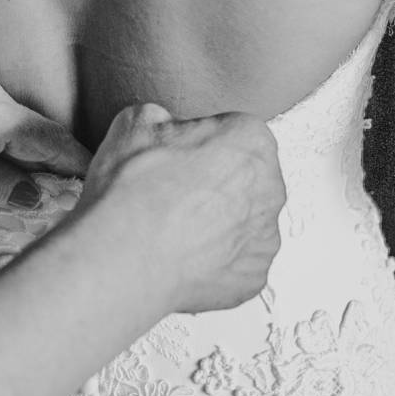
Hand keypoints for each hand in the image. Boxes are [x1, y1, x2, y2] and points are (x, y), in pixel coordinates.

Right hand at [76, 103, 284, 314]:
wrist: (123, 255)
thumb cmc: (132, 191)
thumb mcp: (135, 124)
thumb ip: (164, 118)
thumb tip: (163, 126)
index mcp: (252, 140)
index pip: (234, 136)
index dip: (201, 148)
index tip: (178, 161)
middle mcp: (271, 188)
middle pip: (247, 180)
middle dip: (217, 186)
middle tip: (174, 197)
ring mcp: (265, 237)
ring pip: (244, 225)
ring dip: (219, 226)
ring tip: (174, 232)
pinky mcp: (254, 277)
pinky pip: (238, 265)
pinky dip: (216, 264)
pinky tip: (183, 259)